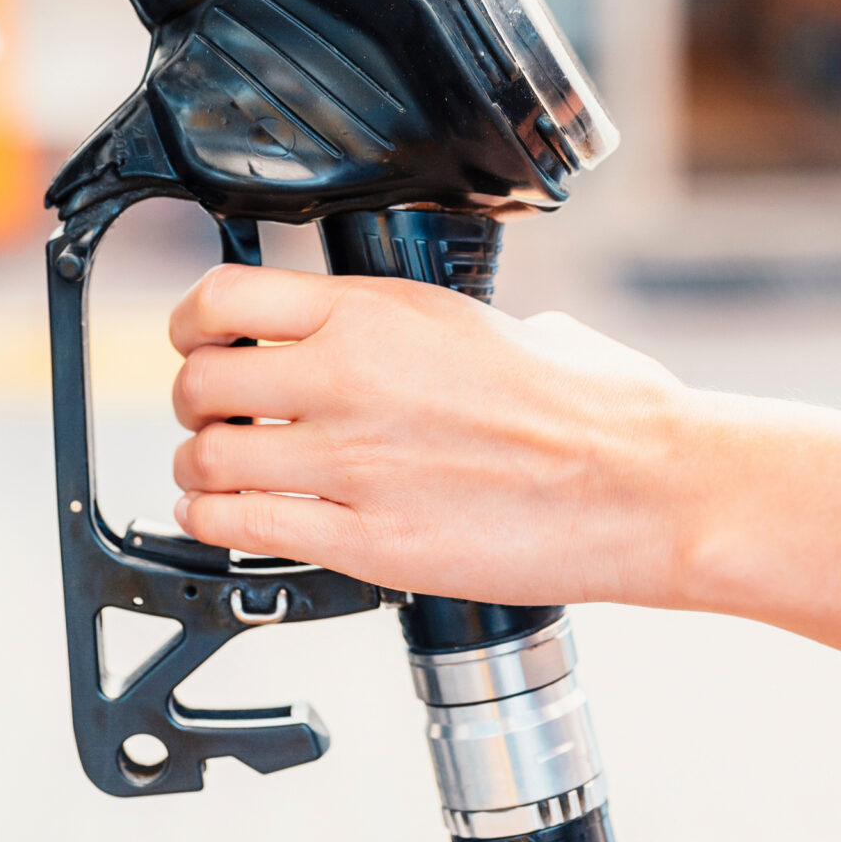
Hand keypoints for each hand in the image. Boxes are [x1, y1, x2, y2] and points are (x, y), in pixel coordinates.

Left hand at [166, 264, 697, 606]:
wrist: (645, 485)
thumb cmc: (595, 405)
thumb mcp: (493, 321)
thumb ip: (415, 326)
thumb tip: (391, 333)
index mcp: (377, 313)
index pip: (222, 299)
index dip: (195, 324)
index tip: (204, 339)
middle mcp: (349, 381)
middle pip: (199, 385)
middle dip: (196, 404)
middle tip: (216, 417)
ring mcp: (352, 465)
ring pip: (208, 463)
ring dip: (202, 471)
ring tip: (222, 476)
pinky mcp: (368, 543)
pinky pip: (243, 531)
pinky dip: (217, 526)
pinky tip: (230, 522)